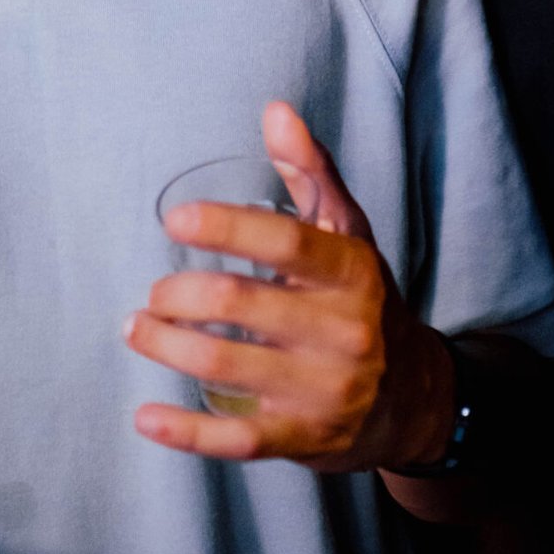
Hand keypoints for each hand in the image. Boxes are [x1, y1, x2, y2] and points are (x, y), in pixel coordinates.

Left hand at [126, 101, 454, 467]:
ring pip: (226, 367)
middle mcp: (342, 331)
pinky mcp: (304, 440)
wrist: (415, 398)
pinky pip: (236, 441)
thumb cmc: (364, 301)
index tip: (174, 220)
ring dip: (166, 346)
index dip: (226, 226)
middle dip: (178, 295)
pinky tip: (146, 416)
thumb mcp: (349, 235)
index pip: (285, 242)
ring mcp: (323, 391)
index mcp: (352, 273)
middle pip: (239, 304)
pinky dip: (185, 431)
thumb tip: (275, 111)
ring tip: (137, 329)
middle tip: (154, 292)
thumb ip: (312, 173)